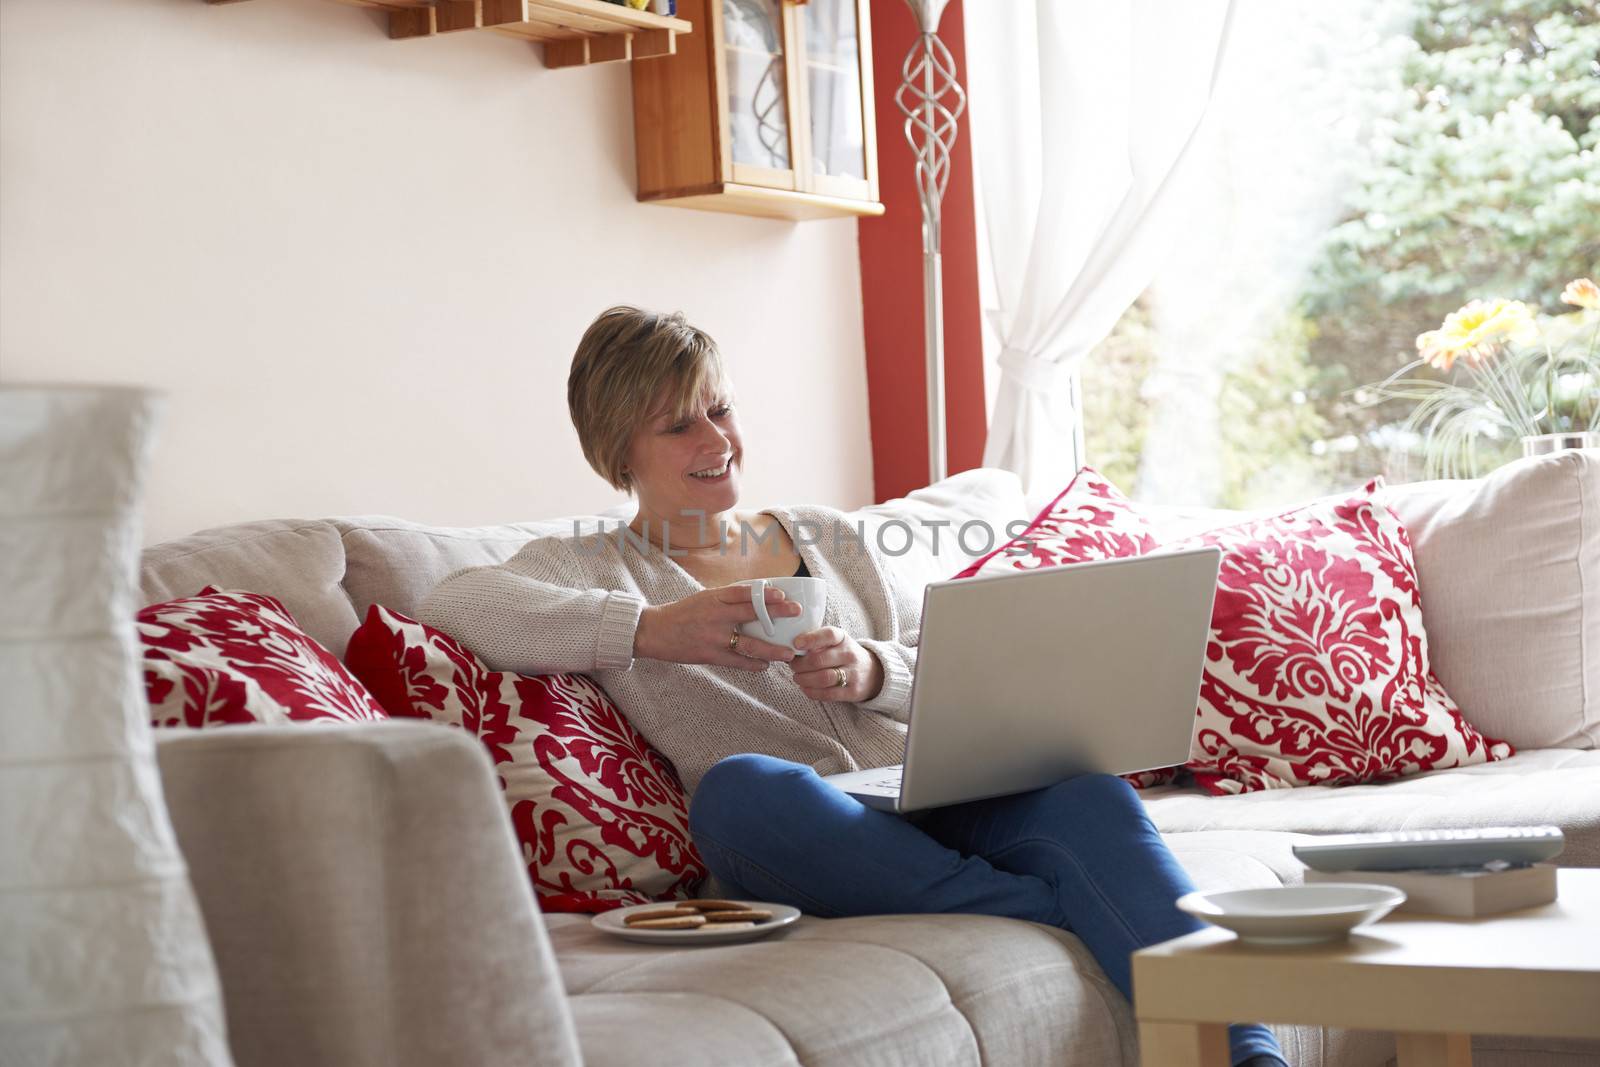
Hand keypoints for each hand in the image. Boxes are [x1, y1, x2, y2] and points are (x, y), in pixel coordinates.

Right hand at [634, 585, 801, 670]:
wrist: (654, 632)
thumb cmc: (683, 613)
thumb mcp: (704, 598)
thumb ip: (727, 598)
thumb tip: (758, 597)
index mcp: (714, 597)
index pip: (744, 592)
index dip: (765, 593)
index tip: (783, 594)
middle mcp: (715, 615)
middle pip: (751, 613)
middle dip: (777, 614)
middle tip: (796, 614)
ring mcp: (713, 637)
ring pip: (748, 643)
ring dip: (771, 650)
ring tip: (788, 653)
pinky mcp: (709, 655)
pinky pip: (736, 661)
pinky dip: (752, 664)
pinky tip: (765, 665)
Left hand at [789, 627, 883, 702]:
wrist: (872, 672)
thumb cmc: (843, 655)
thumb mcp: (835, 642)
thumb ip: (816, 642)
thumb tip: (790, 647)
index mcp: (843, 638)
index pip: (828, 635)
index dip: (811, 639)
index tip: (796, 643)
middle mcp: (849, 654)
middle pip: (819, 660)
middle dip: (800, 665)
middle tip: (792, 666)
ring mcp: (853, 674)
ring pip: (823, 678)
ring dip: (804, 679)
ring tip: (797, 678)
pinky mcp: (853, 691)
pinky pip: (828, 694)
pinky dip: (812, 692)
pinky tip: (805, 688)